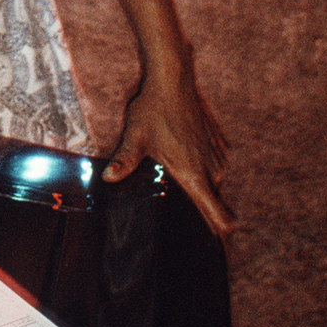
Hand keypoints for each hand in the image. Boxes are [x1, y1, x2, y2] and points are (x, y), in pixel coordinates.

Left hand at [104, 68, 235, 238]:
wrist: (173, 80)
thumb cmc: (154, 110)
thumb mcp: (136, 137)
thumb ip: (125, 161)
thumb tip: (108, 179)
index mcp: (195, 175)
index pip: (218, 215)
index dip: (218, 234)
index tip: (214, 247)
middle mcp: (212, 169)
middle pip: (214, 204)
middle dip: (201, 213)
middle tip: (178, 216)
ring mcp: (218, 156)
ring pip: (213, 184)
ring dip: (201, 187)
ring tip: (176, 182)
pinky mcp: (218, 144)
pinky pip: (213, 166)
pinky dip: (202, 168)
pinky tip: (182, 158)